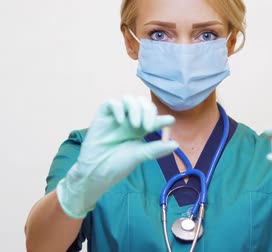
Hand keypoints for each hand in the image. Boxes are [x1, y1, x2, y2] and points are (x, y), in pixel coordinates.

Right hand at [56, 96, 178, 218]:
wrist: (95, 173)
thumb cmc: (116, 166)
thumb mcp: (138, 156)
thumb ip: (155, 149)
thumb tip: (176, 144)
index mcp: (139, 129)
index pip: (152, 117)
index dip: (161, 118)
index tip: (170, 121)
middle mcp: (128, 121)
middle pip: (142, 103)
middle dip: (148, 110)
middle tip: (148, 126)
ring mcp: (115, 118)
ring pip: (128, 99)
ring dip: (135, 108)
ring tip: (136, 125)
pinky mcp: (102, 117)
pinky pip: (110, 103)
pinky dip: (118, 108)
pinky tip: (121, 121)